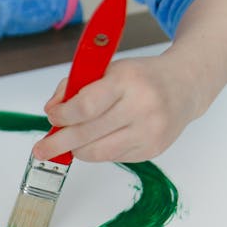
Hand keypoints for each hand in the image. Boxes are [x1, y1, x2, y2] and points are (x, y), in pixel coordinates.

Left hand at [33, 55, 203, 162]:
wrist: (186, 86)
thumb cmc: (141, 77)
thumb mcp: (109, 68)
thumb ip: (76, 86)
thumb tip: (52, 111)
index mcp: (128, 81)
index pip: (85, 106)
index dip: (62, 116)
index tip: (52, 117)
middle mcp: (142, 108)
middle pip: (87, 135)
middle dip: (58, 143)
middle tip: (41, 150)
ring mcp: (149, 132)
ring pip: (97, 153)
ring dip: (77, 150)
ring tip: (70, 143)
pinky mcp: (152, 150)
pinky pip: (112, 158)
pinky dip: (99, 151)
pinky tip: (101, 138)